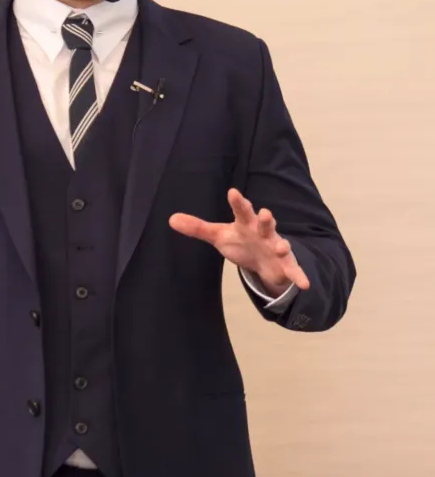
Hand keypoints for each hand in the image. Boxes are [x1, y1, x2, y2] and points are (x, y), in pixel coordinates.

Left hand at [169, 188, 309, 294]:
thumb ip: (198, 228)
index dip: (238, 202)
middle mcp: (264, 232)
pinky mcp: (285, 264)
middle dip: (266, 219)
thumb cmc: (241, 242)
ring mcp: (276, 247)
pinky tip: (305, 284)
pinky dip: (299, 276)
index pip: (241, 211)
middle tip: (265, 212)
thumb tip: (171, 219)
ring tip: (282, 247)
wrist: (264, 260)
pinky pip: (294, 270)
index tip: (233, 192)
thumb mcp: (219, 236)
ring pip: (281, 244)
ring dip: (282, 245)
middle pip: (265, 224)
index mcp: (247, 223)